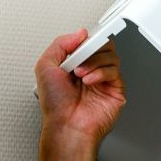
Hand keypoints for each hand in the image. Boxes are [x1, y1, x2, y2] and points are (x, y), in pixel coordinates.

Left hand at [34, 28, 125, 149]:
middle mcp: (91, 71)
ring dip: (94, 61)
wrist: (65, 126)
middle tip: (81, 57)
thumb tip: (79, 34)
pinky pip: (115, 71)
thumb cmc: (55, 106)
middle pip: (103, 45)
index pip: (88, 42)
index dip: (86, 39)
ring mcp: (104, 81)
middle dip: (91, 48)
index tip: (81, 39)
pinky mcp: (115, 90)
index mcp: (75, 64)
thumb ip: (60, 44)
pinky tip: (89, 81)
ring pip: (111, 55)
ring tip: (80, 74)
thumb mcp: (45, 66)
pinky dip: (101, 72)